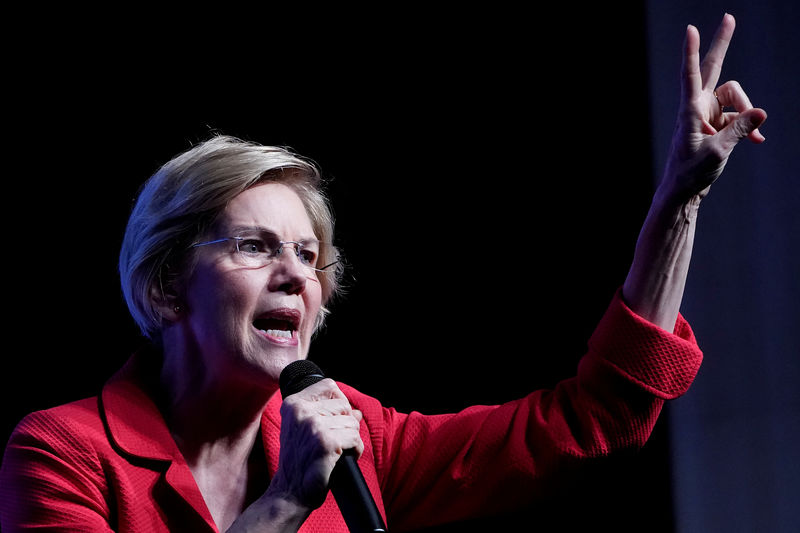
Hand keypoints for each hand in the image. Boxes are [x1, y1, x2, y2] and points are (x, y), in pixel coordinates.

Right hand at [269, 379, 363, 509]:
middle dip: (345, 423)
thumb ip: (327, 414)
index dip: (338, 402)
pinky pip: (356, 439)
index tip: (332, 419)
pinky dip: (355, 451)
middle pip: (344, 405)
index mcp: (293, 404)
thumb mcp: (305, 430)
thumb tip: (356, 411)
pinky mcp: (327, 442)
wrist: (290, 492)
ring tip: (335, 452)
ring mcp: (314, 426)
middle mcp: (302, 411)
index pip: (329, 386)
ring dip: (350, 439)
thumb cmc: (299, 462)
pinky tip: (341, 459)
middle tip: (332, 441)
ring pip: (353, 422)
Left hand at [660, 13, 766, 203]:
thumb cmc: (690, 173)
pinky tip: (757, 142)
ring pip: (736, 96)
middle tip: (729, 16)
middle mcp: (698, 107)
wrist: (683, 191)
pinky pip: (740, 115)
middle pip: (712, 69)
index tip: (691, 30)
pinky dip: (749, 127)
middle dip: (722, 45)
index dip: (692, 52)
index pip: (690, 75)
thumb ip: (739, 130)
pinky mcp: (717, 122)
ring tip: (753, 137)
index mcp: (689, 111)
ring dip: (747, 111)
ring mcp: (708, 113)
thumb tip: (760, 112)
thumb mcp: (717, 152)